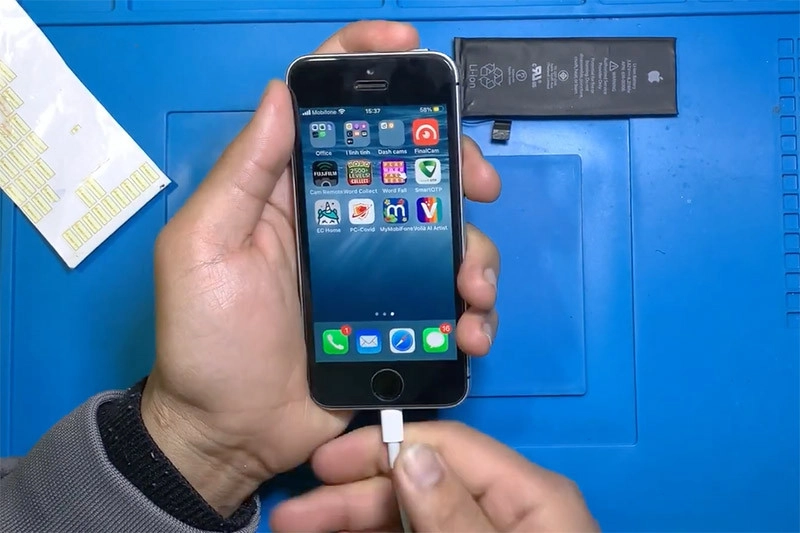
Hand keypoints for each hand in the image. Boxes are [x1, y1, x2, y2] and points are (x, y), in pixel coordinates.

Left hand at [139, 21, 501, 515]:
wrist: (229, 432)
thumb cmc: (206, 341)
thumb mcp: (203, 248)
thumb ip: (244, 172)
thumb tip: (283, 93)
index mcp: (292, 193)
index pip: (331, 111)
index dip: (366, 63)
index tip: (408, 46)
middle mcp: (342, 221)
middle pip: (411, 167)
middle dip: (453, 164)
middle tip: (478, 185)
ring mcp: (376, 272)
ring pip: (446, 233)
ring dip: (475, 250)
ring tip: (470, 288)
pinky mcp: (400, 319)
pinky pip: (450, 299)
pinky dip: (473, 308)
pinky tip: (468, 328)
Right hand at [270, 422, 598, 531]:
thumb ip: (457, 518)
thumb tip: (412, 456)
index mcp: (528, 496)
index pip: (447, 447)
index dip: (381, 448)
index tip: (323, 465)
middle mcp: (502, 512)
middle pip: (417, 487)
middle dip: (352, 501)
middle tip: (291, 519)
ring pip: (406, 521)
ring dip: (353, 526)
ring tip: (296, 532)